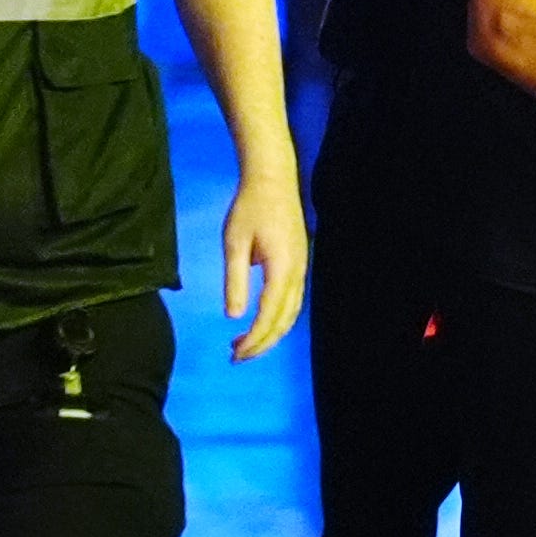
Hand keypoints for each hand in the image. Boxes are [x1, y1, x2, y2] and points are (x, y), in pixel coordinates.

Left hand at [221, 169, 307, 360]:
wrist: (273, 179)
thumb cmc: (249, 208)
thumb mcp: (234, 243)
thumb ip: (235, 280)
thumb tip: (234, 316)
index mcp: (281, 268)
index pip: (268, 314)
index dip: (254, 338)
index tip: (235, 352)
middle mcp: (297, 272)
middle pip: (284, 320)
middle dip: (262, 343)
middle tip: (237, 357)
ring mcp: (301, 268)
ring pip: (291, 312)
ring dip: (270, 333)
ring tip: (245, 345)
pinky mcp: (298, 263)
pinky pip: (292, 301)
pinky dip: (278, 319)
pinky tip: (261, 322)